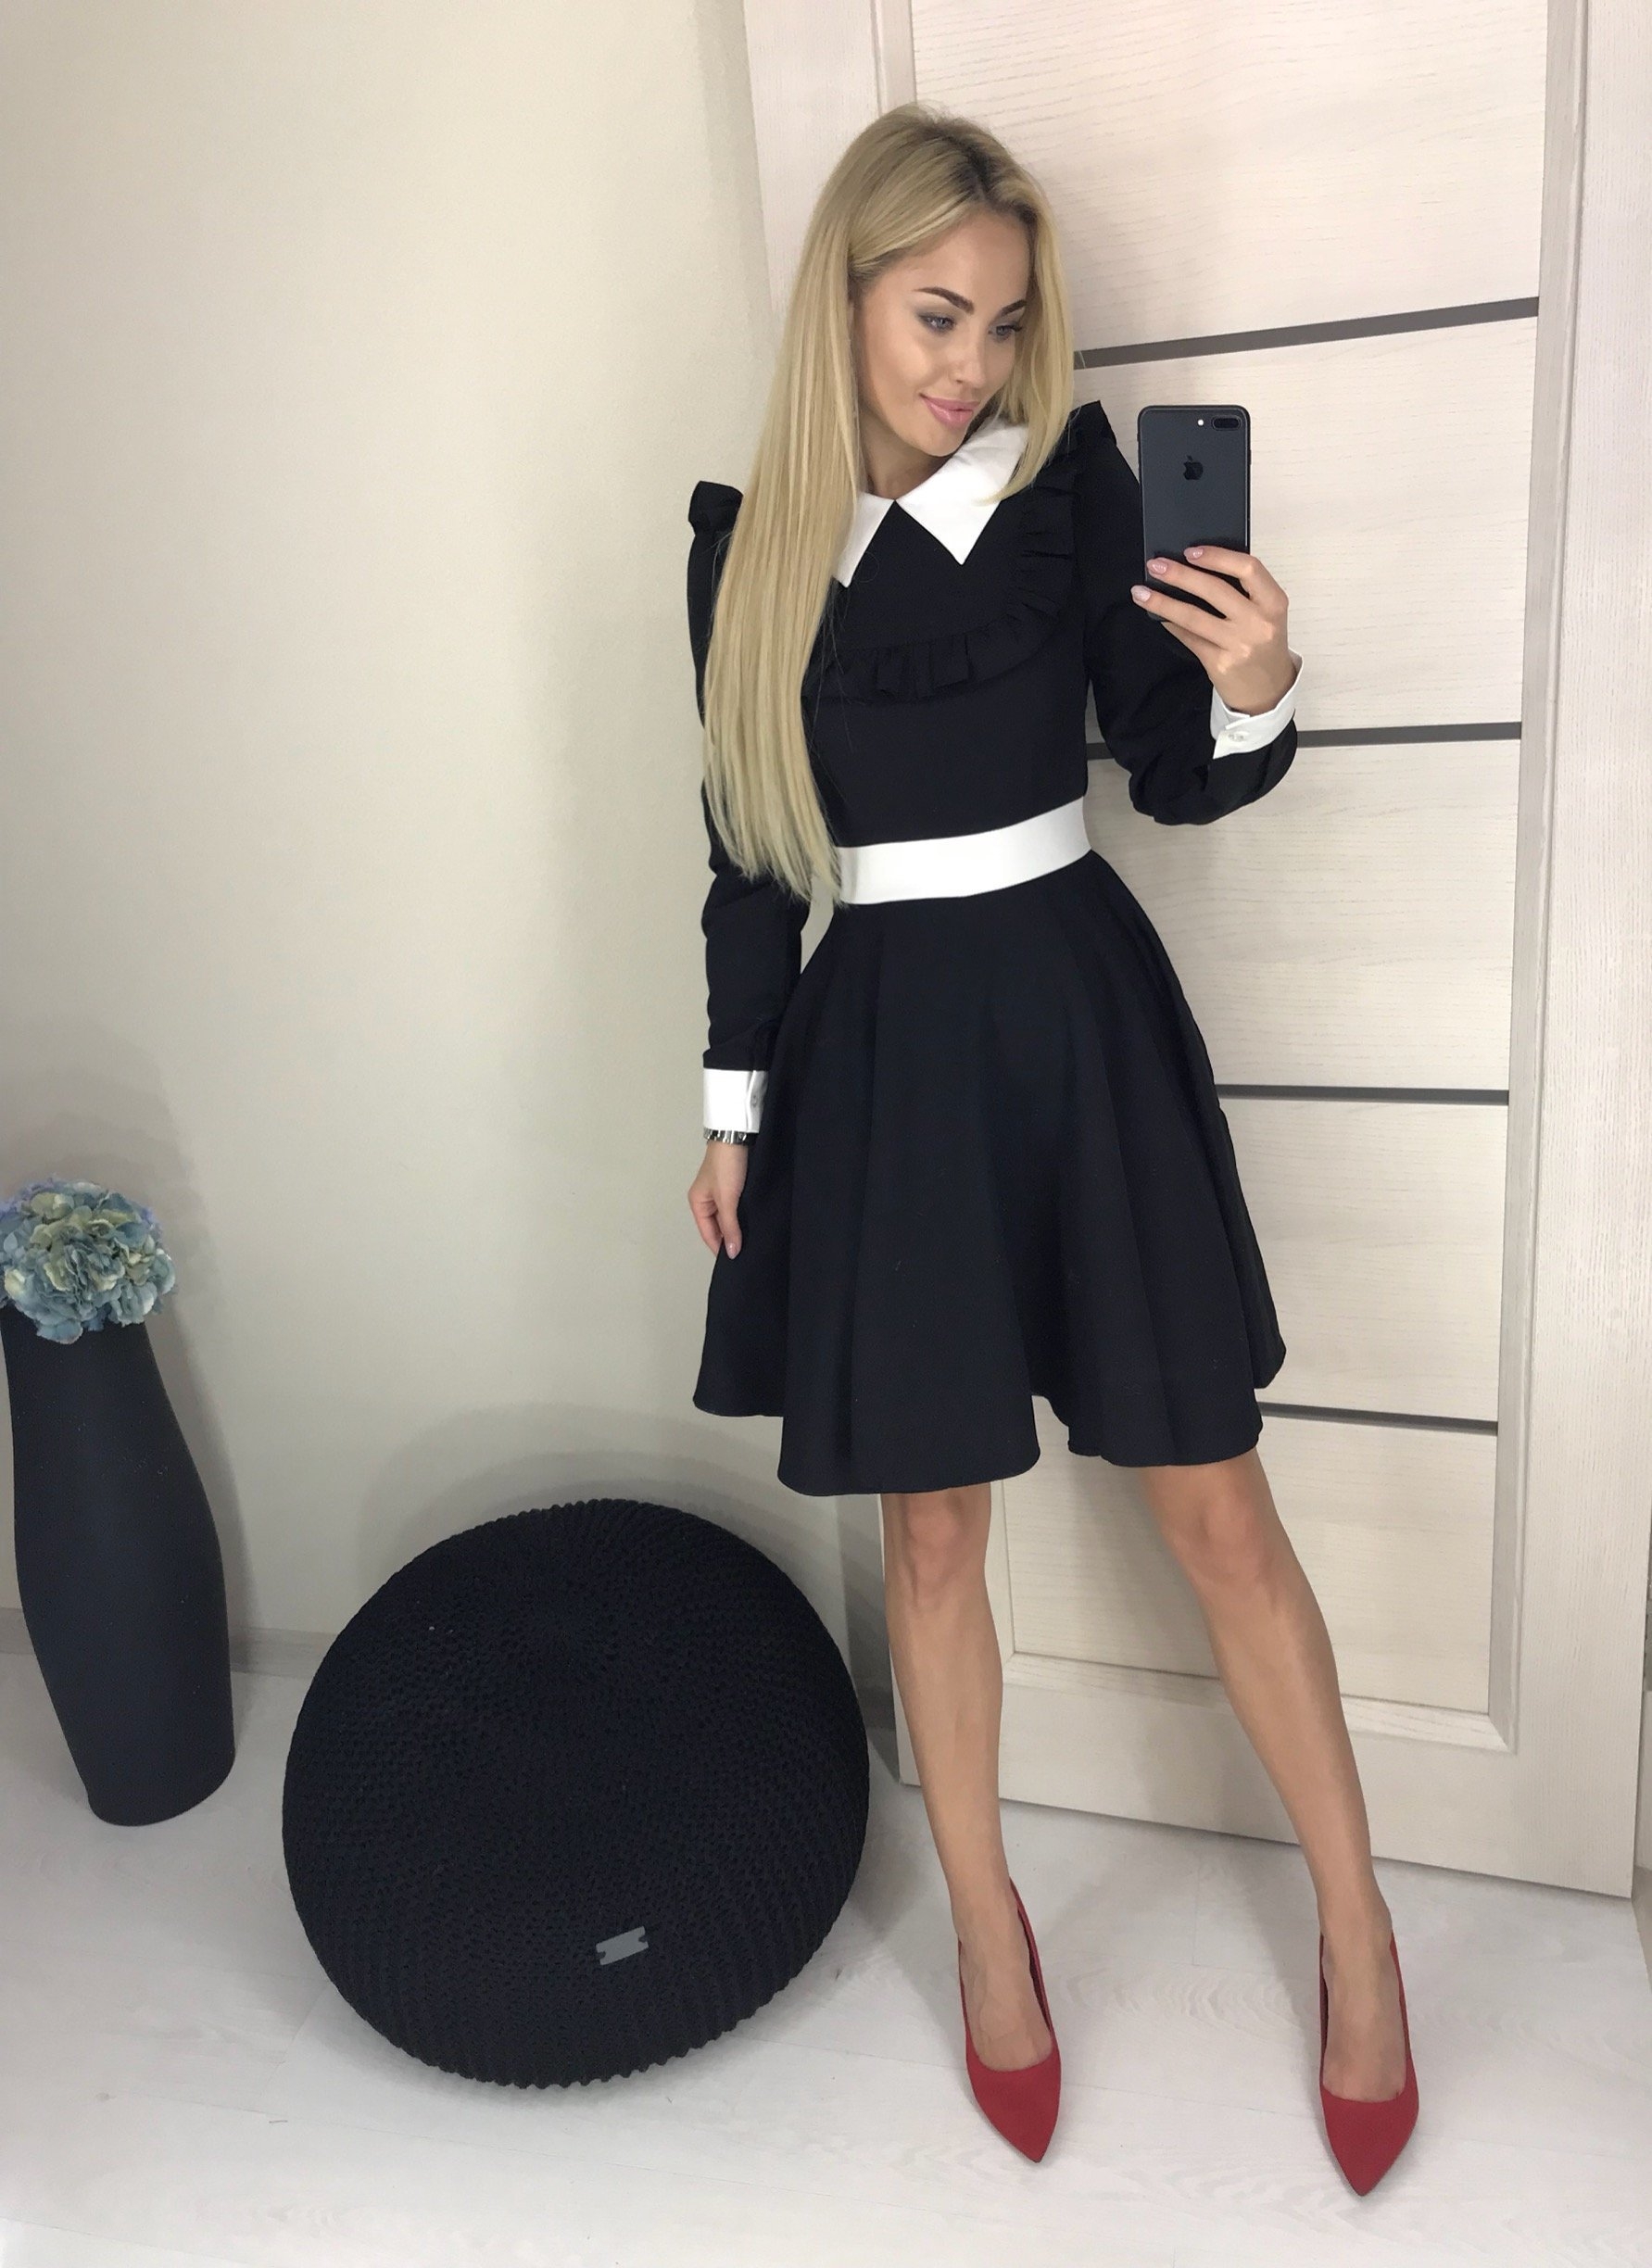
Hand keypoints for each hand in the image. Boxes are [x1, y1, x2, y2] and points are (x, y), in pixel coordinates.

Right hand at [688, 1138, 748, 1256]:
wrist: (737, 1136)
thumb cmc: (726, 1164)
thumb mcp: (727, 1199)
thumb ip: (730, 1226)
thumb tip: (731, 1252)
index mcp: (697, 1203)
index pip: (707, 1234)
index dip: (720, 1248)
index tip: (734, 1261)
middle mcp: (706, 1200)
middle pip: (717, 1228)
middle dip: (729, 1239)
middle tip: (745, 1252)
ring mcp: (720, 1193)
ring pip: (727, 1218)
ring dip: (736, 1228)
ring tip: (750, 1240)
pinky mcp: (733, 1187)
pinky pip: (735, 1209)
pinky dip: (741, 1217)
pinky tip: (751, 1223)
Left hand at [1131, 545, 1298, 715]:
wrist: (1268, 689)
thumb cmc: (1264, 644)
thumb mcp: (1266, 613)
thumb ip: (1242, 591)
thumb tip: (1195, 568)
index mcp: (1273, 602)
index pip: (1248, 568)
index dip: (1217, 556)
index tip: (1190, 551)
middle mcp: (1258, 623)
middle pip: (1214, 590)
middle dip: (1180, 575)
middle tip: (1156, 565)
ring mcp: (1239, 645)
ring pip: (1193, 616)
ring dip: (1163, 602)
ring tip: (1141, 592)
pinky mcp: (1220, 664)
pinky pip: (1189, 638)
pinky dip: (1171, 625)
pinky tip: (1158, 616)